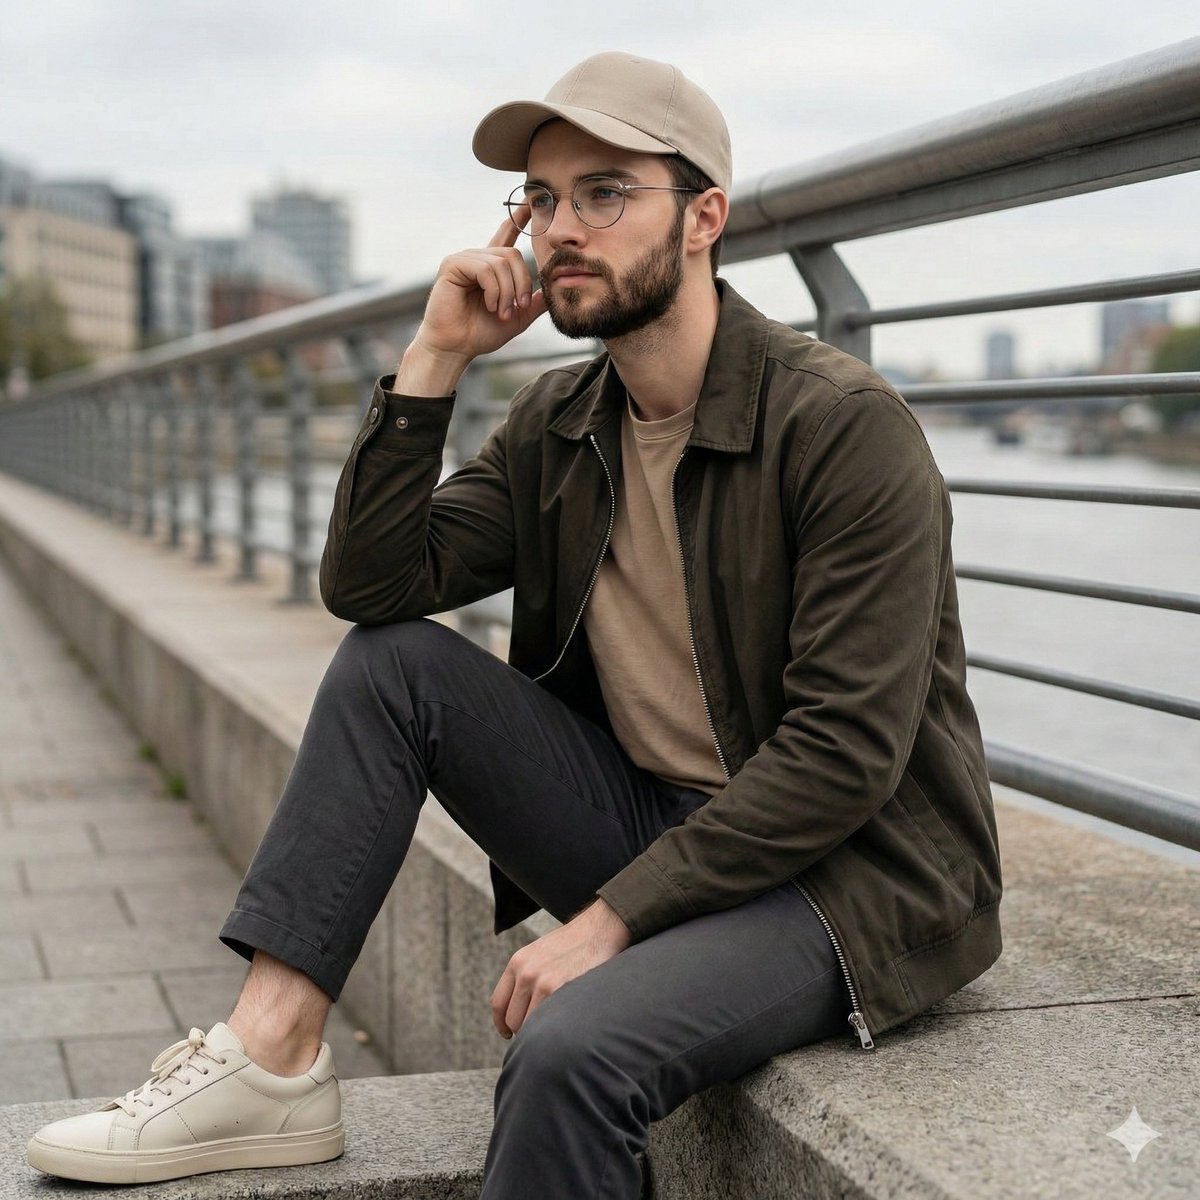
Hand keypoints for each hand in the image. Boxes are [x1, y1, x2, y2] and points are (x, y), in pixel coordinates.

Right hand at [394, 211, 548, 395]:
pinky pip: (485, 269)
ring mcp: (464, 259)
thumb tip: (553, 289)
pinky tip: (491, 305)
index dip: (518, 220)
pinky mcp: (453, 265)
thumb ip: (534, 303)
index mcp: (491, 268)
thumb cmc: (479, 334)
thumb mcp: (516, 318)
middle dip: (522, 283)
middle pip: (513, 255)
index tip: (530, 205)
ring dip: (508, 292)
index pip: (506, 237)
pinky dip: (494, 290)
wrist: (455, 348)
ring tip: (502, 312)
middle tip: (519, 307)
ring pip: (501, 263)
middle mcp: (478, 259)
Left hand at [490, 899, 631, 1038]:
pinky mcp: (559, 990)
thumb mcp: (540, 954)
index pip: (498, 1003)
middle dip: (525, 1029)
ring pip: (529, 1025)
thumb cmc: (573, 945)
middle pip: (512, 1019)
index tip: (509, 1033)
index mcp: (518, 962)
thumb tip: (519, 1011)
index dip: (502, 1023)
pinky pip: (548, 1023)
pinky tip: (564, 1024)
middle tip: (541, 1030)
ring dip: (540, 1032)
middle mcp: (526, 972)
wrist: (599, 929)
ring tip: (556, 1026)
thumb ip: (526, 977)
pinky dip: (553, 1029)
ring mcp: (542, 982)